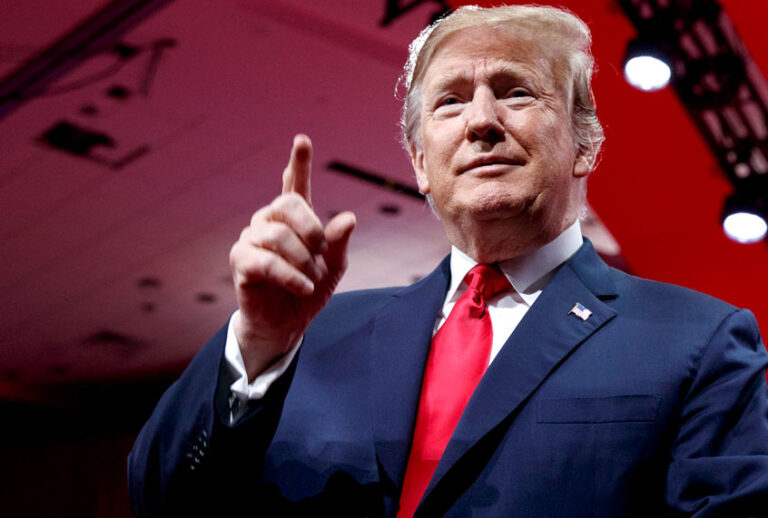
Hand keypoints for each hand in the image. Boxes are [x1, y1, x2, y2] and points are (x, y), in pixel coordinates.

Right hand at [229, 134, 355, 380]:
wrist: (286, 325)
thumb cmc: (308, 290)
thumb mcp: (333, 267)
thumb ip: (339, 243)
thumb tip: (350, 218)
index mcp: (293, 220)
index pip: (294, 185)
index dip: (299, 163)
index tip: (302, 140)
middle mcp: (268, 223)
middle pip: (287, 204)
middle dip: (311, 228)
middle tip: (321, 252)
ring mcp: (251, 240)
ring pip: (278, 236)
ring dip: (302, 261)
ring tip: (310, 280)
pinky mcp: (241, 262)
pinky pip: (267, 261)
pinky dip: (290, 276)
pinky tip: (302, 287)